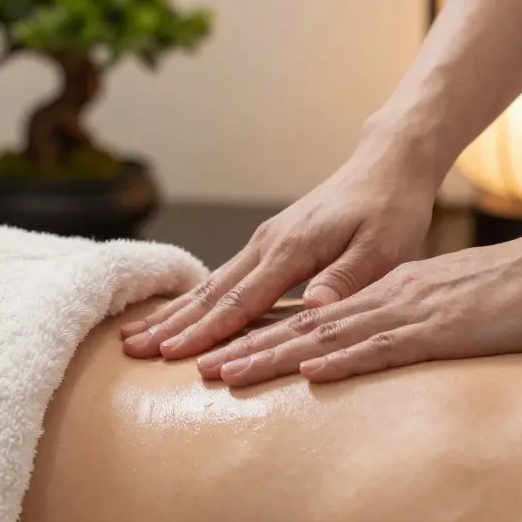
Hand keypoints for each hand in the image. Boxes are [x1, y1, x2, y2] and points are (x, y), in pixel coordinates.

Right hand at [120, 139, 440, 360]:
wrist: (386, 165)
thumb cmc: (390, 209)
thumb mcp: (382, 249)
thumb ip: (344, 279)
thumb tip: (312, 307)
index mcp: (292, 249)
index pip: (241, 300)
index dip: (208, 332)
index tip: (174, 356)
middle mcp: (268, 244)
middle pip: (210, 292)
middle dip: (171, 324)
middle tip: (131, 350)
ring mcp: (264, 242)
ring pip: (209, 284)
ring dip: (172, 312)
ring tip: (134, 335)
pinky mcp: (269, 243)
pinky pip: (222, 276)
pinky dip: (193, 299)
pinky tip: (175, 313)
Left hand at [194, 227, 521, 385]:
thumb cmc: (508, 295)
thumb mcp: (440, 310)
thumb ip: (399, 326)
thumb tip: (359, 348)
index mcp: (379, 295)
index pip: (304, 319)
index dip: (253, 336)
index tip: (209, 355)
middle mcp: (381, 298)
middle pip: (297, 326)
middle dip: (239, 346)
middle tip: (187, 366)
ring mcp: (407, 310)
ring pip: (326, 335)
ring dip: (271, 355)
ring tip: (222, 373)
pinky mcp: (439, 327)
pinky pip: (383, 344)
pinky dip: (343, 358)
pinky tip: (310, 370)